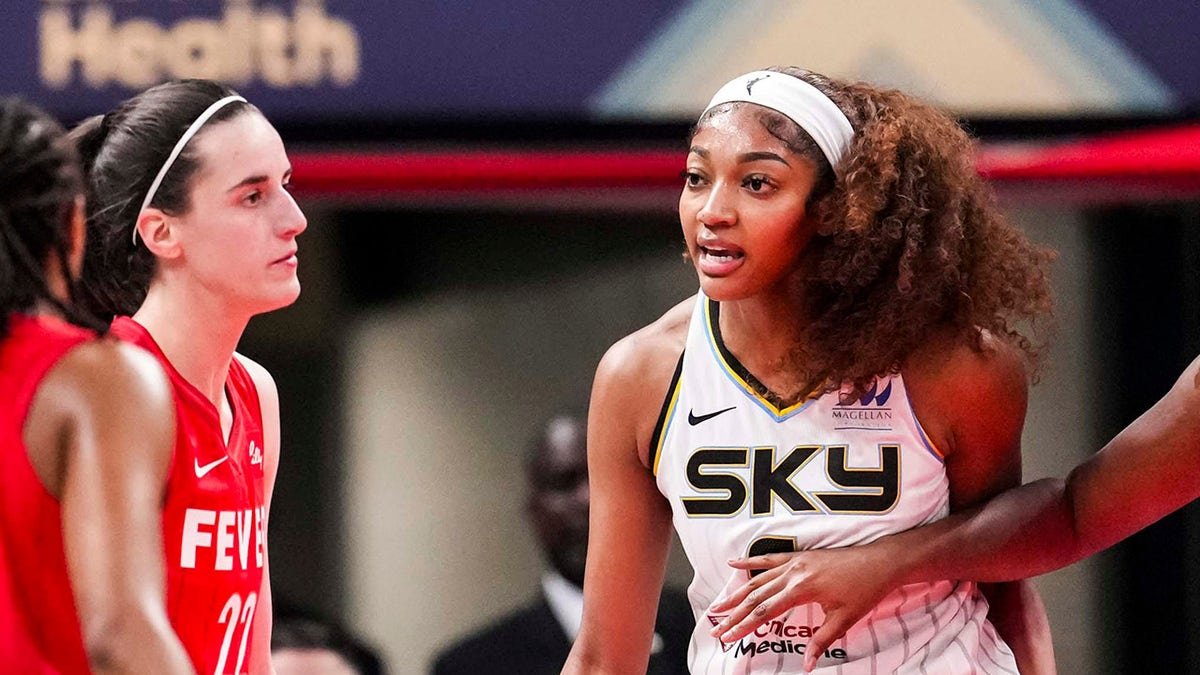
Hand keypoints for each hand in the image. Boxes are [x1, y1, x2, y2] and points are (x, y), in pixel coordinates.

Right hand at [707, 545, 901, 671]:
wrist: (880, 562)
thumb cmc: (864, 590)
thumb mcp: (844, 619)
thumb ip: (821, 641)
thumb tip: (806, 665)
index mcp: (802, 589)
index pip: (765, 611)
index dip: (744, 626)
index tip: (728, 636)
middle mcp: (793, 573)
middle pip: (755, 596)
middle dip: (734, 614)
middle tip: (717, 627)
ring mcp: (795, 562)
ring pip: (758, 579)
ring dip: (736, 593)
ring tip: (719, 605)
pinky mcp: (799, 557)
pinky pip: (769, 558)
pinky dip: (750, 562)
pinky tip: (734, 562)